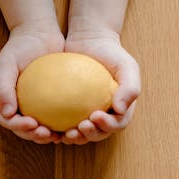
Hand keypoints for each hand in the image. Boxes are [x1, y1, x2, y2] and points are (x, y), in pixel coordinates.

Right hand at [0, 21, 65, 143]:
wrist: (40, 35)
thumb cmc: (20, 47)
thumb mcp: (6, 63)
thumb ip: (2, 87)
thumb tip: (7, 113)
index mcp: (4, 101)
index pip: (9, 121)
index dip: (20, 128)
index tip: (32, 124)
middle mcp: (19, 107)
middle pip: (26, 130)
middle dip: (36, 136)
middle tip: (48, 134)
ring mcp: (36, 106)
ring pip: (42, 127)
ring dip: (50, 135)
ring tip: (62, 135)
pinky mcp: (52, 102)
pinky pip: (58, 115)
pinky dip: (65, 122)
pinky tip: (75, 123)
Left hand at [60, 23, 139, 144]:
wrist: (89, 40)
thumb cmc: (111, 53)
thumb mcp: (127, 66)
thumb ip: (130, 88)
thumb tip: (120, 110)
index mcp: (120, 110)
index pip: (116, 124)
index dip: (107, 126)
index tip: (95, 116)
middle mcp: (104, 115)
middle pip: (98, 133)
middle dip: (89, 135)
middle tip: (79, 128)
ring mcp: (85, 114)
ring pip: (80, 133)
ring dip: (74, 138)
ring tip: (65, 134)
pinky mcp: (69, 110)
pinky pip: (63, 122)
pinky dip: (58, 128)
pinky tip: (49, 126)